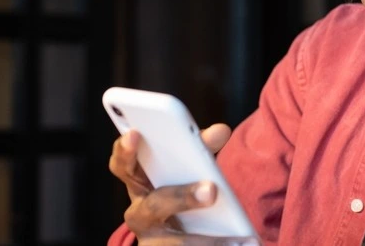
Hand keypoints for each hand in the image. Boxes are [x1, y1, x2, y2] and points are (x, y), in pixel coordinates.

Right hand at [108, 124, 259, 244]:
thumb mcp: (187, 168)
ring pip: (172, 243)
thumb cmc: (180, 189)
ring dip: (204, 240)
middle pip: (153, 206)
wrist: (181, 232)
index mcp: (139, 184)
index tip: (134, 134)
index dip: (124, 151)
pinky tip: (241, 243)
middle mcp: (140, 213)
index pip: (123, 166)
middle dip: (181, 197)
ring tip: (238, 238)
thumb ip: (201, 148)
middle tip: (211, 191)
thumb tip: (220, 130)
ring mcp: (152, 240)